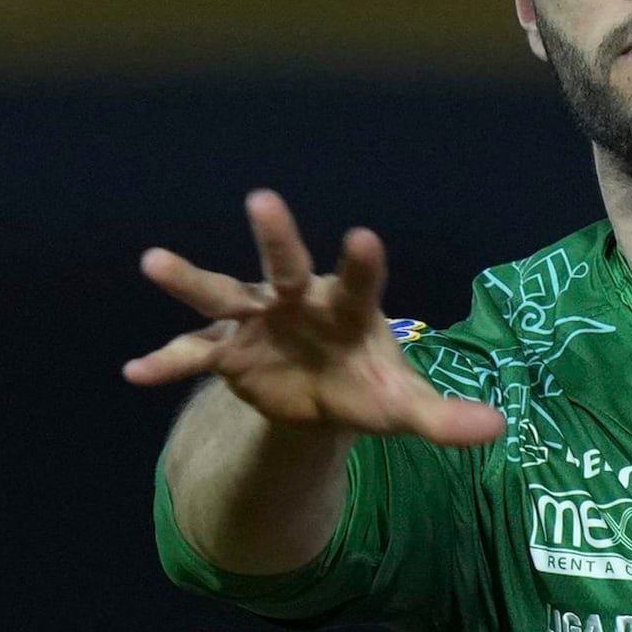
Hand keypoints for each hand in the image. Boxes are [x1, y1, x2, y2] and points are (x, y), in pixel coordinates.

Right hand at [123, 190, 505, 446]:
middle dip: (275, 236)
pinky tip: (134, 373)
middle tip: (260, 199)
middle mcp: (299, 302)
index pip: (360, 282)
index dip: (361, 263)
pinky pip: (193, 355)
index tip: (363, 238)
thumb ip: (444, 418)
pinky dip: (167, 363)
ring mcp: (258, 322)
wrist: (323, 396)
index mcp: (349, 309)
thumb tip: (497, 432)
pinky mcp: (228, 351)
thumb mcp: (404, 408)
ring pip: (222, 295)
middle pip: (286, 265)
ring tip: (152, 262)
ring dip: (190, 281)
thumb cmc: (369, 385)